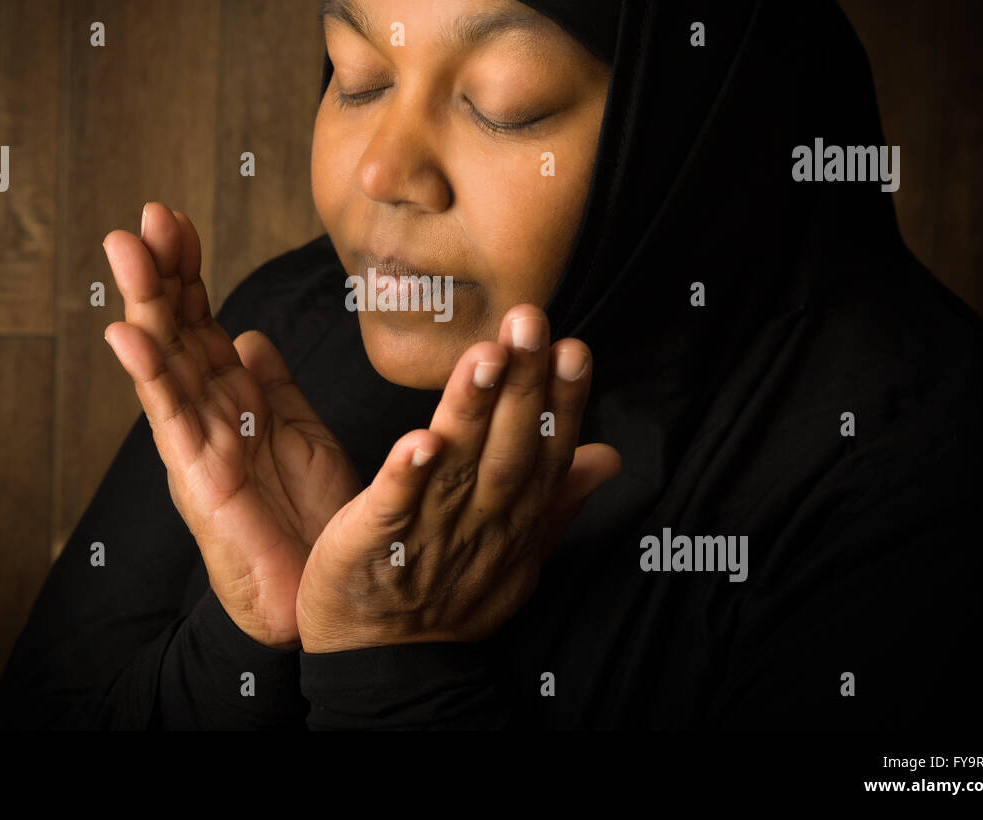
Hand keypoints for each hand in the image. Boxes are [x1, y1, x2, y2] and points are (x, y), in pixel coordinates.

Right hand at [102, 202, 360, 648]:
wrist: (319, 591)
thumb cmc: (312, 516)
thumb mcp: (300, 433)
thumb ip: (274, 385)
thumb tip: (250, 335)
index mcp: (234, 397)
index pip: (201, 319)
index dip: (188, 270)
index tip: (175, 219)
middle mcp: (208, 412)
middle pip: (177, 330)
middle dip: (161, 272)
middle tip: (145, 216)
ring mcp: (198, 442)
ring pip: (165, 362)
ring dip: (145, 305)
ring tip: (124, 251)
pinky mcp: (197, 478)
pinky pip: (171, 418)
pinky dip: (150, 375)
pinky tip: (129, 334)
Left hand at [295, 304, 621, 652]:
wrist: (386, 661)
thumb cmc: (451, 595)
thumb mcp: (520, 552)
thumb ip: (558, 498)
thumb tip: (607, 454)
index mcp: (514, 518)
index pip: (545, 452)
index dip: (561, 402)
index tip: (573, 348)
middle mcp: (481, 522)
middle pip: (508, 450)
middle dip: (523, 385)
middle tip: (530, 322)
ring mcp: (429, 533)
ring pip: (457, 467)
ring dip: (472, 412)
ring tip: (484, 357)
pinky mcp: (375, 545)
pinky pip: (394, 509)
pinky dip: (407, 477)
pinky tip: (420, 439)